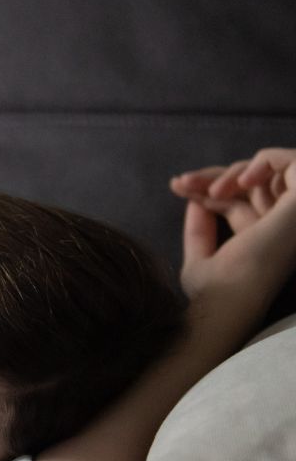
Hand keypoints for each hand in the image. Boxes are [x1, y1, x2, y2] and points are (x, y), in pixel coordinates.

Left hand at [169, 148, 295, 327]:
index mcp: (264, 236)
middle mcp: (283, 224)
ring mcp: (294, 214)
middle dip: (213, 178)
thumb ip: (200, 229)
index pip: (240, 200)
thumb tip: (195, 201)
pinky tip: (238, 182)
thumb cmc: (215, 289)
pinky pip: (292, 161)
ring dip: (231, 173)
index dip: (208, 189)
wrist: (228, 299)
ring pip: (268, 172)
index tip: (177, 186)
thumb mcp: (201, 256)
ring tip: (204, 190)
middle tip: (181, 182)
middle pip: (252, 184)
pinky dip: (264, 161)